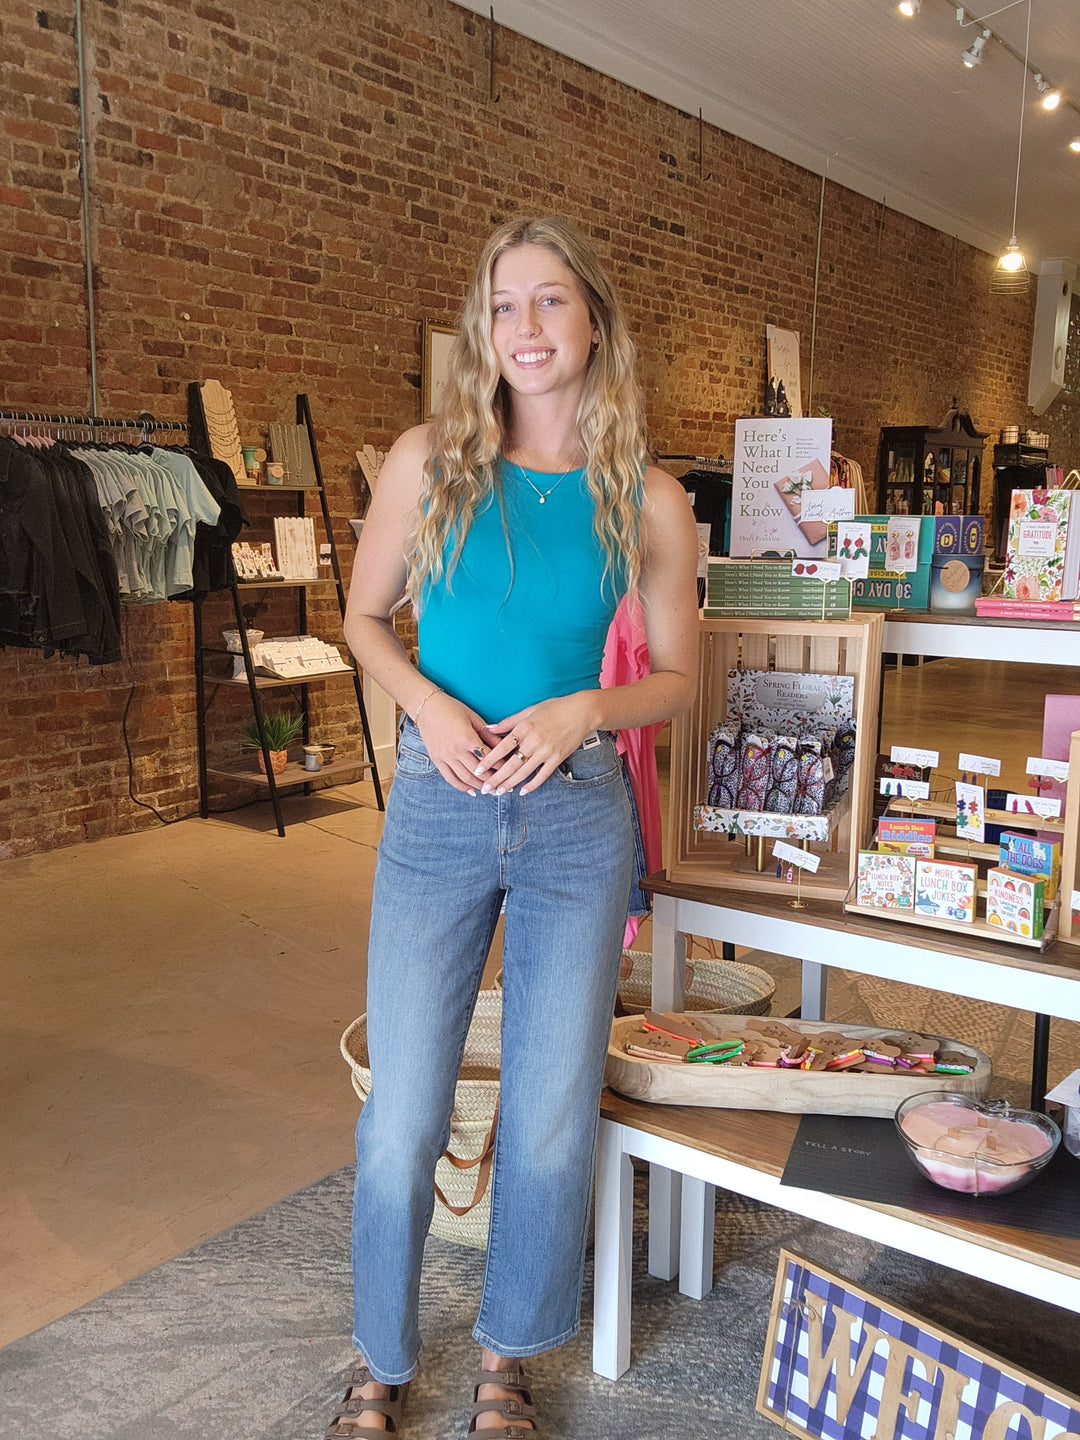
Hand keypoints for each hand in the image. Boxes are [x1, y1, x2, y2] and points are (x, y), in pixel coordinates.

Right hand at [416, 692, 499, 793]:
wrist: (426, 707)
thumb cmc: (452, 708)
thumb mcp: (474, 718)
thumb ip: (489, 735)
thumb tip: (505, 747)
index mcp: (467, 737)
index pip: (488, 757)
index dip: (501, 765)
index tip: (509, 770)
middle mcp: (455, 750)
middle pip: (478, 771)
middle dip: (492, 780)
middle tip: (503, 786)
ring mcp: (444, 756)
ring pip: (465, 778)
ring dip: (479, 786)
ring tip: (490, 790)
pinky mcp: (436, 759)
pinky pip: (450, 778)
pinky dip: (461, 787)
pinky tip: (472, 791)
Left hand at [473, 692, 602, 795]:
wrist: (581, 712)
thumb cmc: (555, 708)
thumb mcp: (530, 710)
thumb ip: (509, 721)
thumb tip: (489, 728)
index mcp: (525, 727)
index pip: (502, 747)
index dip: (489, 760)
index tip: (478, 769)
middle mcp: (534, 741)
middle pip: (511, 764)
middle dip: (496, 778)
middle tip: (485, 788)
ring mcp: (546, 751)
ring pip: (524, 772)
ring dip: (510, 784)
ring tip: (499, 792)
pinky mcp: (557, 758)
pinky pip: (543, 775)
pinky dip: (532, 784)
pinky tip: (522, 791)